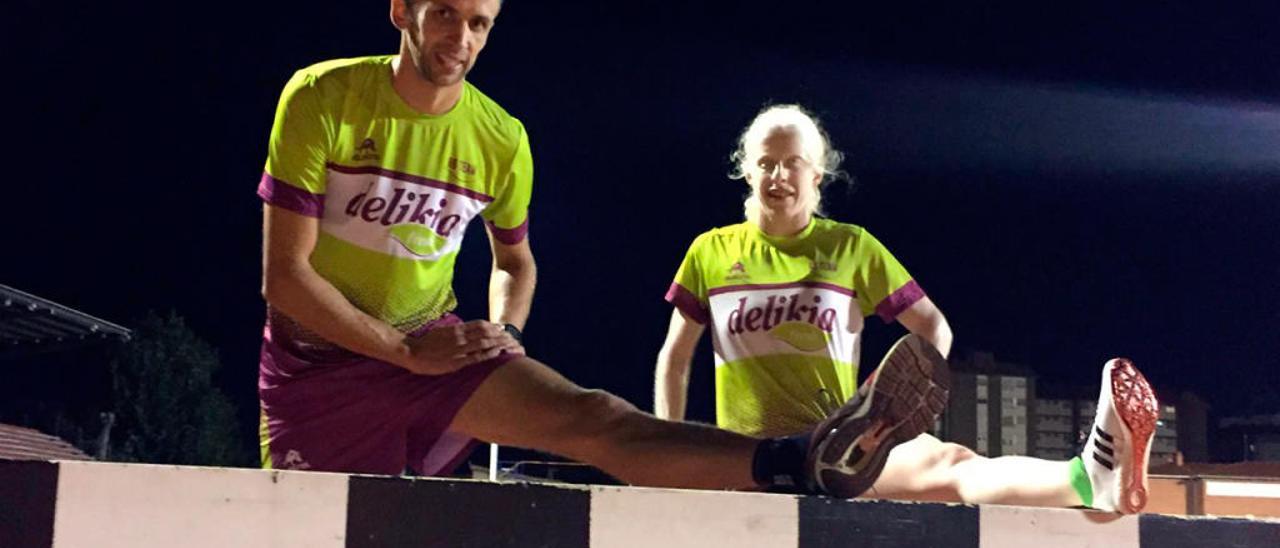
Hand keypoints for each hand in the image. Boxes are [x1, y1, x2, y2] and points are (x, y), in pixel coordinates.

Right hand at [400, 320, 524, 374]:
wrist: (411, 352)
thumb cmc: (425, 343)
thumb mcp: (441, 332)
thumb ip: (454, 331)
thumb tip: (464, 330)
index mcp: (456, 329)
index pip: (480, 325)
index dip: (493, 327)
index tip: (502, 330)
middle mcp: (460, 337)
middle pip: (486, 333)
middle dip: (500, 335)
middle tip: (511, 338)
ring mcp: (459, 349)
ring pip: (484, 343)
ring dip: (498, 344)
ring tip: (510, 346)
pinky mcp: (457, 362)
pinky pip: (476, 357)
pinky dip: (489, 354)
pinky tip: (498, 354)